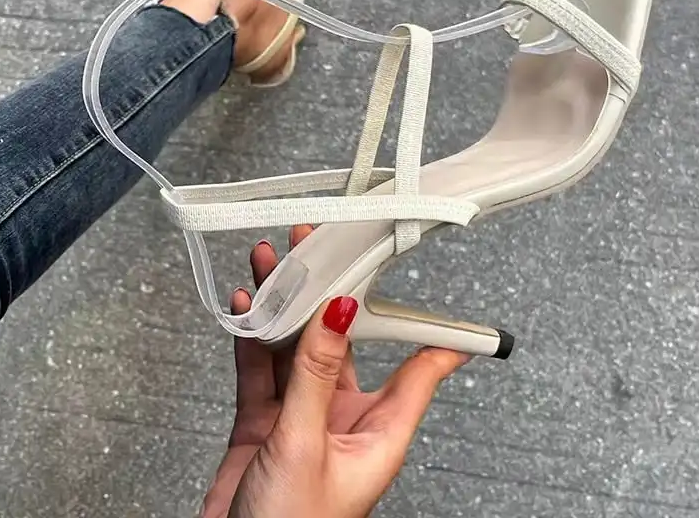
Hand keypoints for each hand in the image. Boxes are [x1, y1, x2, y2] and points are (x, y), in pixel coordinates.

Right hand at [201, 226, 470, 517]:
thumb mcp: (305, 444)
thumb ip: (315, 375)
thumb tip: (339, 315)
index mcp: (378, 432)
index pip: (420, 370)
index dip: (438, 335)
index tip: (451, 301)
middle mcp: (344, 420)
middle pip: (344, 343)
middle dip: (330, 296)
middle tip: (322, 253)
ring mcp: (302, 419)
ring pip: (296, 348)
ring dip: (282, 307)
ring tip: (273, 266)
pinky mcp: (265, 423)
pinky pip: (260, 369)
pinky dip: (251, 337)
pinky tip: (247, 307)